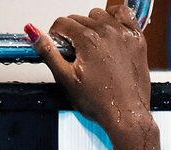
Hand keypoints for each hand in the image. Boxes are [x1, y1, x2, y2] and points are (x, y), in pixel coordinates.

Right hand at [27, 6, 150, 135]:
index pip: (62, 23)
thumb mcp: (66, 79)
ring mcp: (124, 33)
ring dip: (92, 25)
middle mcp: (107, 31)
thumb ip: (48, 52)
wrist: (125, 114)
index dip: (56, 36)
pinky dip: (115, 18)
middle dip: (73, 34)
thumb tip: (34, 33)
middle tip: (76, 55)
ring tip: (92, 47)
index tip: (59, 47)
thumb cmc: (99, 103)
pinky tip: (110, 31)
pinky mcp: (137, 39)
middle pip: (79, 18)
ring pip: (100, 14)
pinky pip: (124, 14)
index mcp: (88, 40)